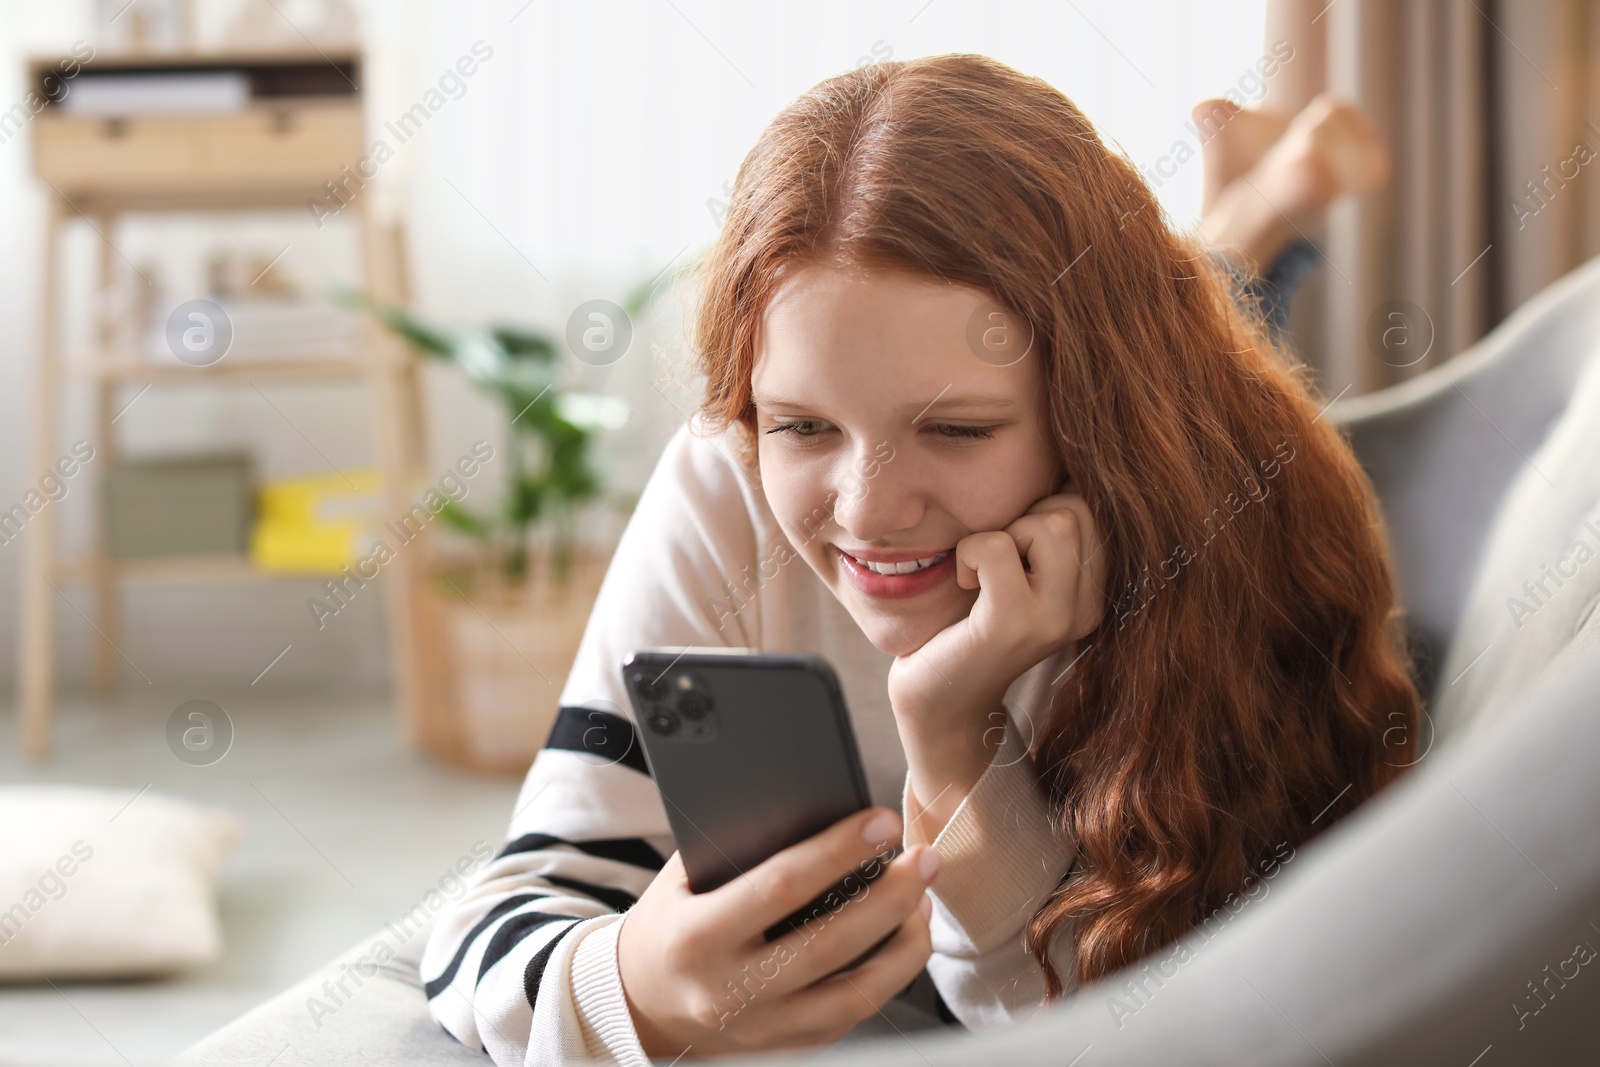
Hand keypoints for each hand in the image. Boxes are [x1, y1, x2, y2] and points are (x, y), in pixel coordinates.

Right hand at [617, 808, 939, 1058]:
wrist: (639, 1003)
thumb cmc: (669, 924)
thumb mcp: (683, 880)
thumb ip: (737, 850)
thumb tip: (816, 811)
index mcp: (698, 936)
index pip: (781, 887)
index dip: (838, 852)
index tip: (881, 823)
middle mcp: (729, 989)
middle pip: (831, 944)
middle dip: (891, 897)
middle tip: (926, 859)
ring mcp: (759, 1027)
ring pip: (854, 995)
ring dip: (904, 947)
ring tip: (925, 902)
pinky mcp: (784, 1047)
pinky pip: (850, 1017)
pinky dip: (887, 979)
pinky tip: (903, 941)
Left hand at [888, 492, 1106, 840]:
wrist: (938, 698)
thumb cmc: (967, 622)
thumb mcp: (1017, 572)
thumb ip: (1044, 531)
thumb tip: (1055, 456)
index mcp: (1094, 593)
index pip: (1094, 508)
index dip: (1045, 507)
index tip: (1014, 544)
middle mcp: (1086, 608)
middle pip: (1077, 509)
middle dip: (1026, 516)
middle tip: (995, 558)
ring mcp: (1055, 619)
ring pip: (1052, 522)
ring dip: (1002, 532)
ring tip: (984, 571)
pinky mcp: (1013, 625)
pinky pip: (997, 546)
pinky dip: (970, 552)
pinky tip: (964, 583)